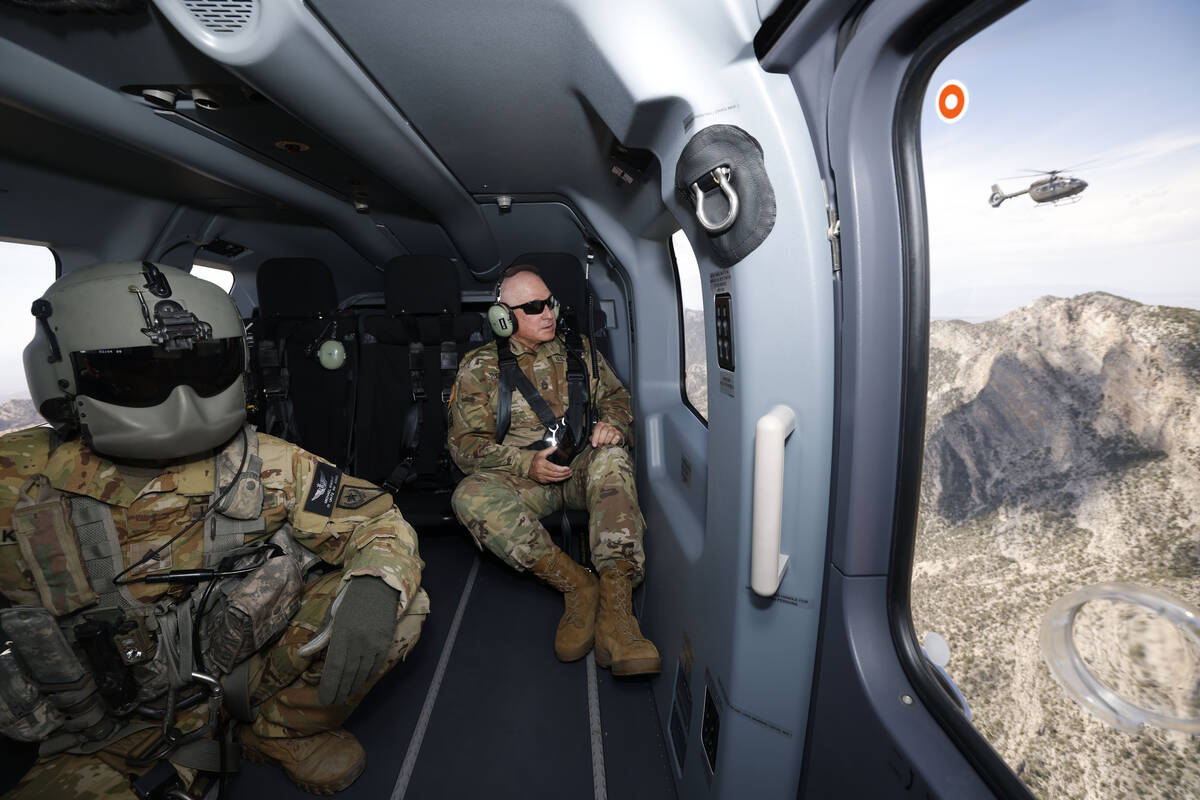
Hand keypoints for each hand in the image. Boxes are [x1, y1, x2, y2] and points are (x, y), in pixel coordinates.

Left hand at [317, 577, 399, 705]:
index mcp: (343, 634)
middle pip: (348, 674)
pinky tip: (359, 683)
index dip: (330, 686)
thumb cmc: (350, 601)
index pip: (335, 668)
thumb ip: (320, 638)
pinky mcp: (386, 642)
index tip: (323, 698)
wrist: (378, 586)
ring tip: (344, 696)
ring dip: (353, 687)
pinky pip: (376, 666)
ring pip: (363, 673)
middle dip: (339, 691)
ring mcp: (375, 643)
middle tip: (332, 702)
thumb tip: (302, 655)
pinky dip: (367, 677)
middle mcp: (359, 641)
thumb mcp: (332, 617)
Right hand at [529, 446, 571, 482]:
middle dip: (564, 474)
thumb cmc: (535, 460)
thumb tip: (556, 447)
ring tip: (568, 475)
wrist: (527, 468)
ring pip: (554, 479)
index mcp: (541, 463)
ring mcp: (542, 477)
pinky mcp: (542, 481)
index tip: (568, 468)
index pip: (553, 468)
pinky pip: (552, 481)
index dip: (561, 469)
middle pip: (555, 474)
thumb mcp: (541, 453)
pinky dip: (558, 480)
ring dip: (563, 478)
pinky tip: (563, 477)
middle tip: (570, 472)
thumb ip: (549, 450)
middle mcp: (541, 471)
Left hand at [590, 421, 623, 447]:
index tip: (594, 444)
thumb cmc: (602, 437)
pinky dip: (613, 442)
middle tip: (600, 445)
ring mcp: (614, 429)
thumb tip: (591, 439)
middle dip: (601, 440)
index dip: (595, 437)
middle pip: (604, 430)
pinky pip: (616, 437)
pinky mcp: (618, 434)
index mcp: (601, 424)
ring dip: (607, 441)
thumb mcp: (596, 437)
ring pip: (610, 434)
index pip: (598, 428)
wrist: (611, 439)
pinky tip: (611, 444)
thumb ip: (592, 438)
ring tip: (605, 445)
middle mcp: (608, 425)